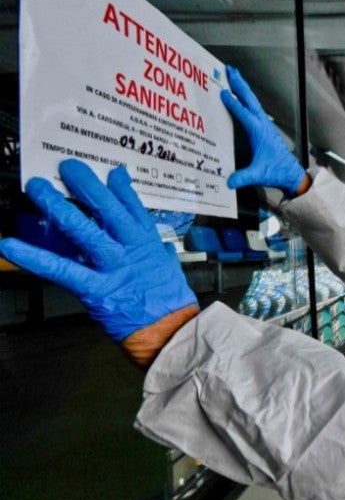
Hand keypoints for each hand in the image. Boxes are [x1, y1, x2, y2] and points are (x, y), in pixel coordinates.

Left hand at [0, 160, 197, 344]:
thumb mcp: (170, 271)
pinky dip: (34, 258)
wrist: (172, 333)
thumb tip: (163, 248)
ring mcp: (113, 267)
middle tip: (68, 166)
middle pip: (107, 210)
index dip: (121, 188)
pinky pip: (61, 270)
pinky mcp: (96, 289)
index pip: (133, 208)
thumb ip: (162, 254)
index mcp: (149, 244)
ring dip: (58, 207)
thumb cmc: (170, 305)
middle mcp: (130, 249)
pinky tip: (10, 245)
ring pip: (83, 230)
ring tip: (37, 188)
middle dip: (86, 186)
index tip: (112, 171)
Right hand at [220, 65, 306, 196]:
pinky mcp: (265, 128)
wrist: (290, 173)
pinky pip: (254, 108)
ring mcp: (265, 125)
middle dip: (239, 84)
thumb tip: (229, 182)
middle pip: (249, 100)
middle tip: (229, 69)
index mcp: (259, 132)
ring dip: (243, 88)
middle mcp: (262, 124)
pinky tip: (241, 96)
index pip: (244, 114)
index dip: (233, 103)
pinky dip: (246, 98)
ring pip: (252, 101)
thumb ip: (243, 177)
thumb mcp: (258, 175)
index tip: (222, 92)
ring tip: (233, 75)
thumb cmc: (275, 171)